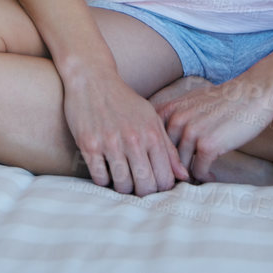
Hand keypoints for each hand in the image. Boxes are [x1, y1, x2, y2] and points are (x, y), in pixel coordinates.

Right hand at [62, 72, 190, 195]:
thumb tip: (184, 176)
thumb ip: (168, 148)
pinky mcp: (89, 145)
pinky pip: (99, 178)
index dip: (162, 189)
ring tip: (122, 178)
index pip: (164, 179)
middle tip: (138, 187)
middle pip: (145, 187)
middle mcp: (133, 139)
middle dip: (143, 193)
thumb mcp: (151, 118)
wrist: (93, 78)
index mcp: (152, 133)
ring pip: (122, 185)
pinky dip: (103, 179)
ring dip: (122, 187)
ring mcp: (110, 142)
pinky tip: (105, 169)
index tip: (155, 186)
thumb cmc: (125, 101)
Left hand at [152, 75, 272, 182]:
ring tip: (200, 175)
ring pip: (181, 167)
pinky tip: (212, 174)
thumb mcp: (192, 101)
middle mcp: (177, 120)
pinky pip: (198, 172)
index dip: (160, 156)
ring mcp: (191, 133)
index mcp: (170, 109)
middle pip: (167, 157)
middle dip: (175, 169)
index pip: (153, 141)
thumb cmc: (225, 100)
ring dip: (191, 175)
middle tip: (184, 177)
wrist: (253, 94)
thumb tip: (164, 142)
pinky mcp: (207, 146)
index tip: (169, 166)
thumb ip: (176, 117)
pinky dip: (205, 176)